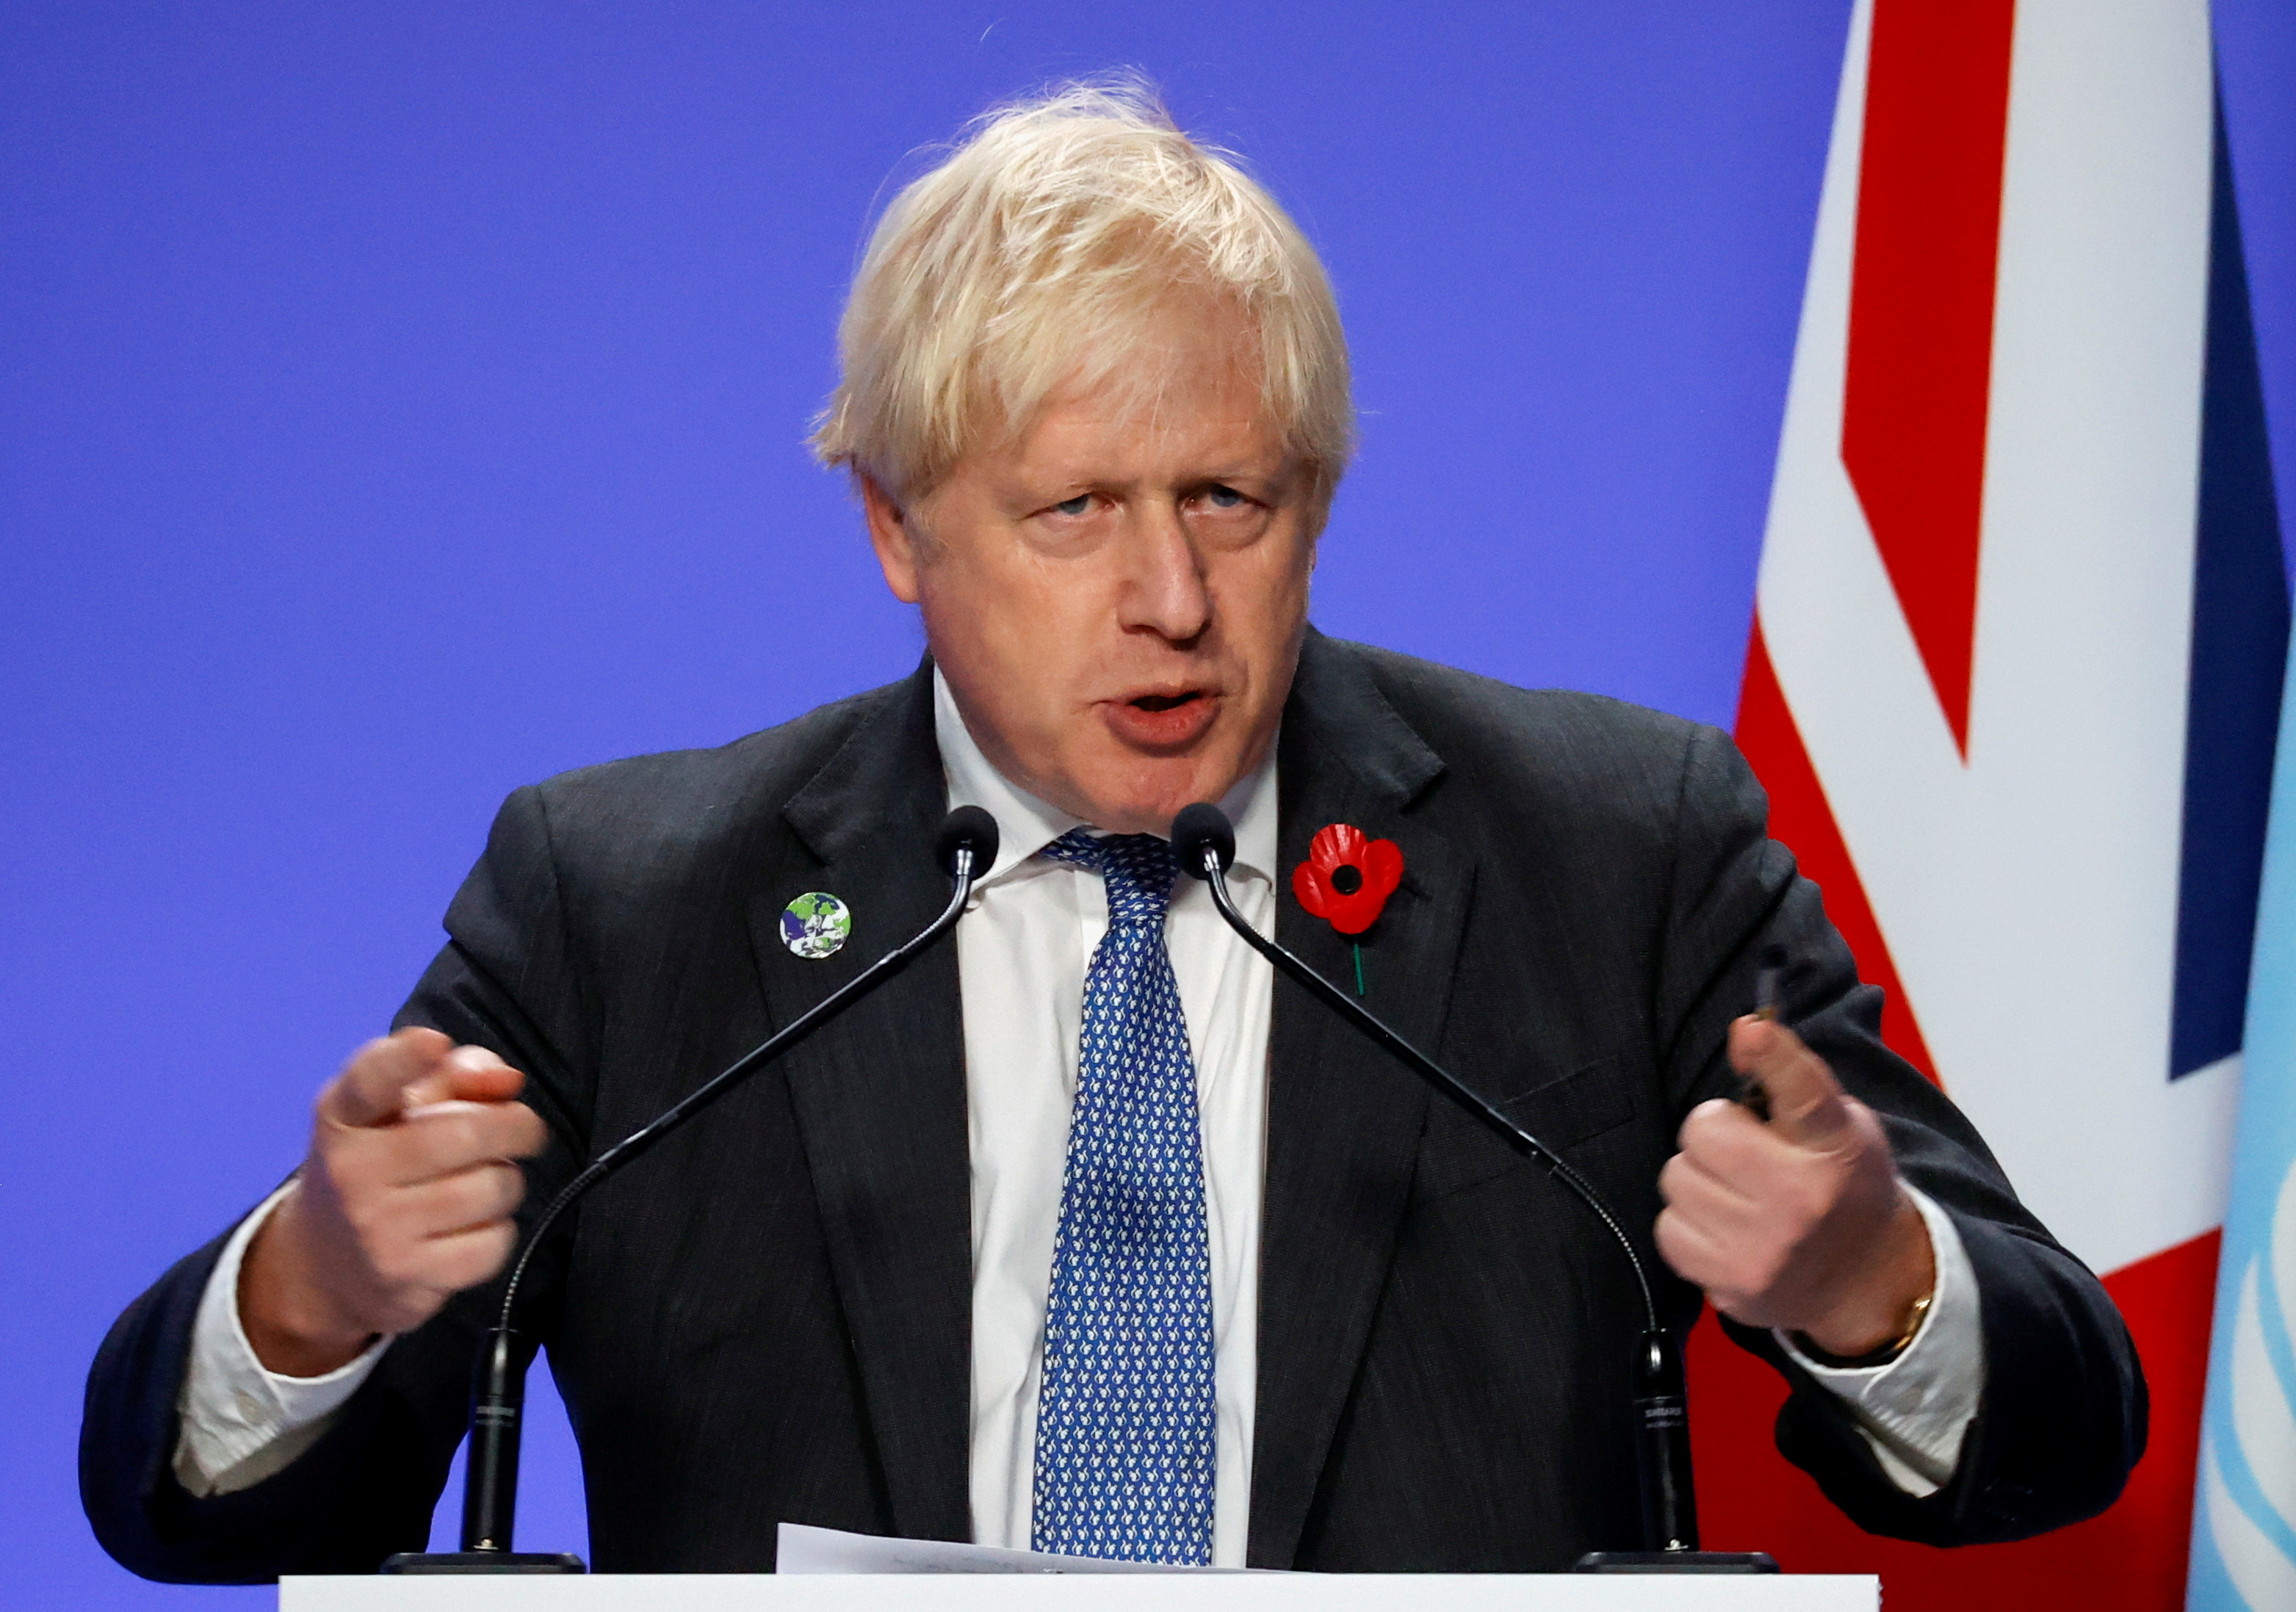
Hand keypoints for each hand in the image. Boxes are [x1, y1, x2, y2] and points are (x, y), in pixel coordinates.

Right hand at [239, 1027, 548, 1376]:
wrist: (322, 1267)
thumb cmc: (378, 1165)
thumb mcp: (395, 1109)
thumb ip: (455, 1075)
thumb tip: (506, 1079)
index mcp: (342, 1117)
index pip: (370, 1080)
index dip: (404, 1057)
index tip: (433, 1042)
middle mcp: (352, 1172)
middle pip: (468, 1133)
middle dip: (517, 1126)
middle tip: (523, 1130)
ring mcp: (377, 1229)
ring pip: (493, 1188)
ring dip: (507, 1182)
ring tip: (482, 1183)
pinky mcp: (406, 1278)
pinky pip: (494, 1244)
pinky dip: (498, 1232)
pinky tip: (471, 1228)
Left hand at [1655, 1017, 1933, 1356]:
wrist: (1868, 1284)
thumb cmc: (1845, 1189)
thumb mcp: (1844, 1127)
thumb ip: (1795, 1082)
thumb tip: (1744, 1033)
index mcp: (1837, 1148)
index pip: (1802, 1091)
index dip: (1773, 1055)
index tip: (1752, 1031)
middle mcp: (1802, 1199)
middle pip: (1703, 1130)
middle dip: (1714, 1134)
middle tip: (1744, 1152)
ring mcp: (1764, 1248)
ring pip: (1677, 1178)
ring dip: (1698, 1180)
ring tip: (1737, 1194)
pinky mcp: (1732, 1285)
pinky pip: (1669, 1229)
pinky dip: (1688, 1225)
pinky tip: (1724, 1229)